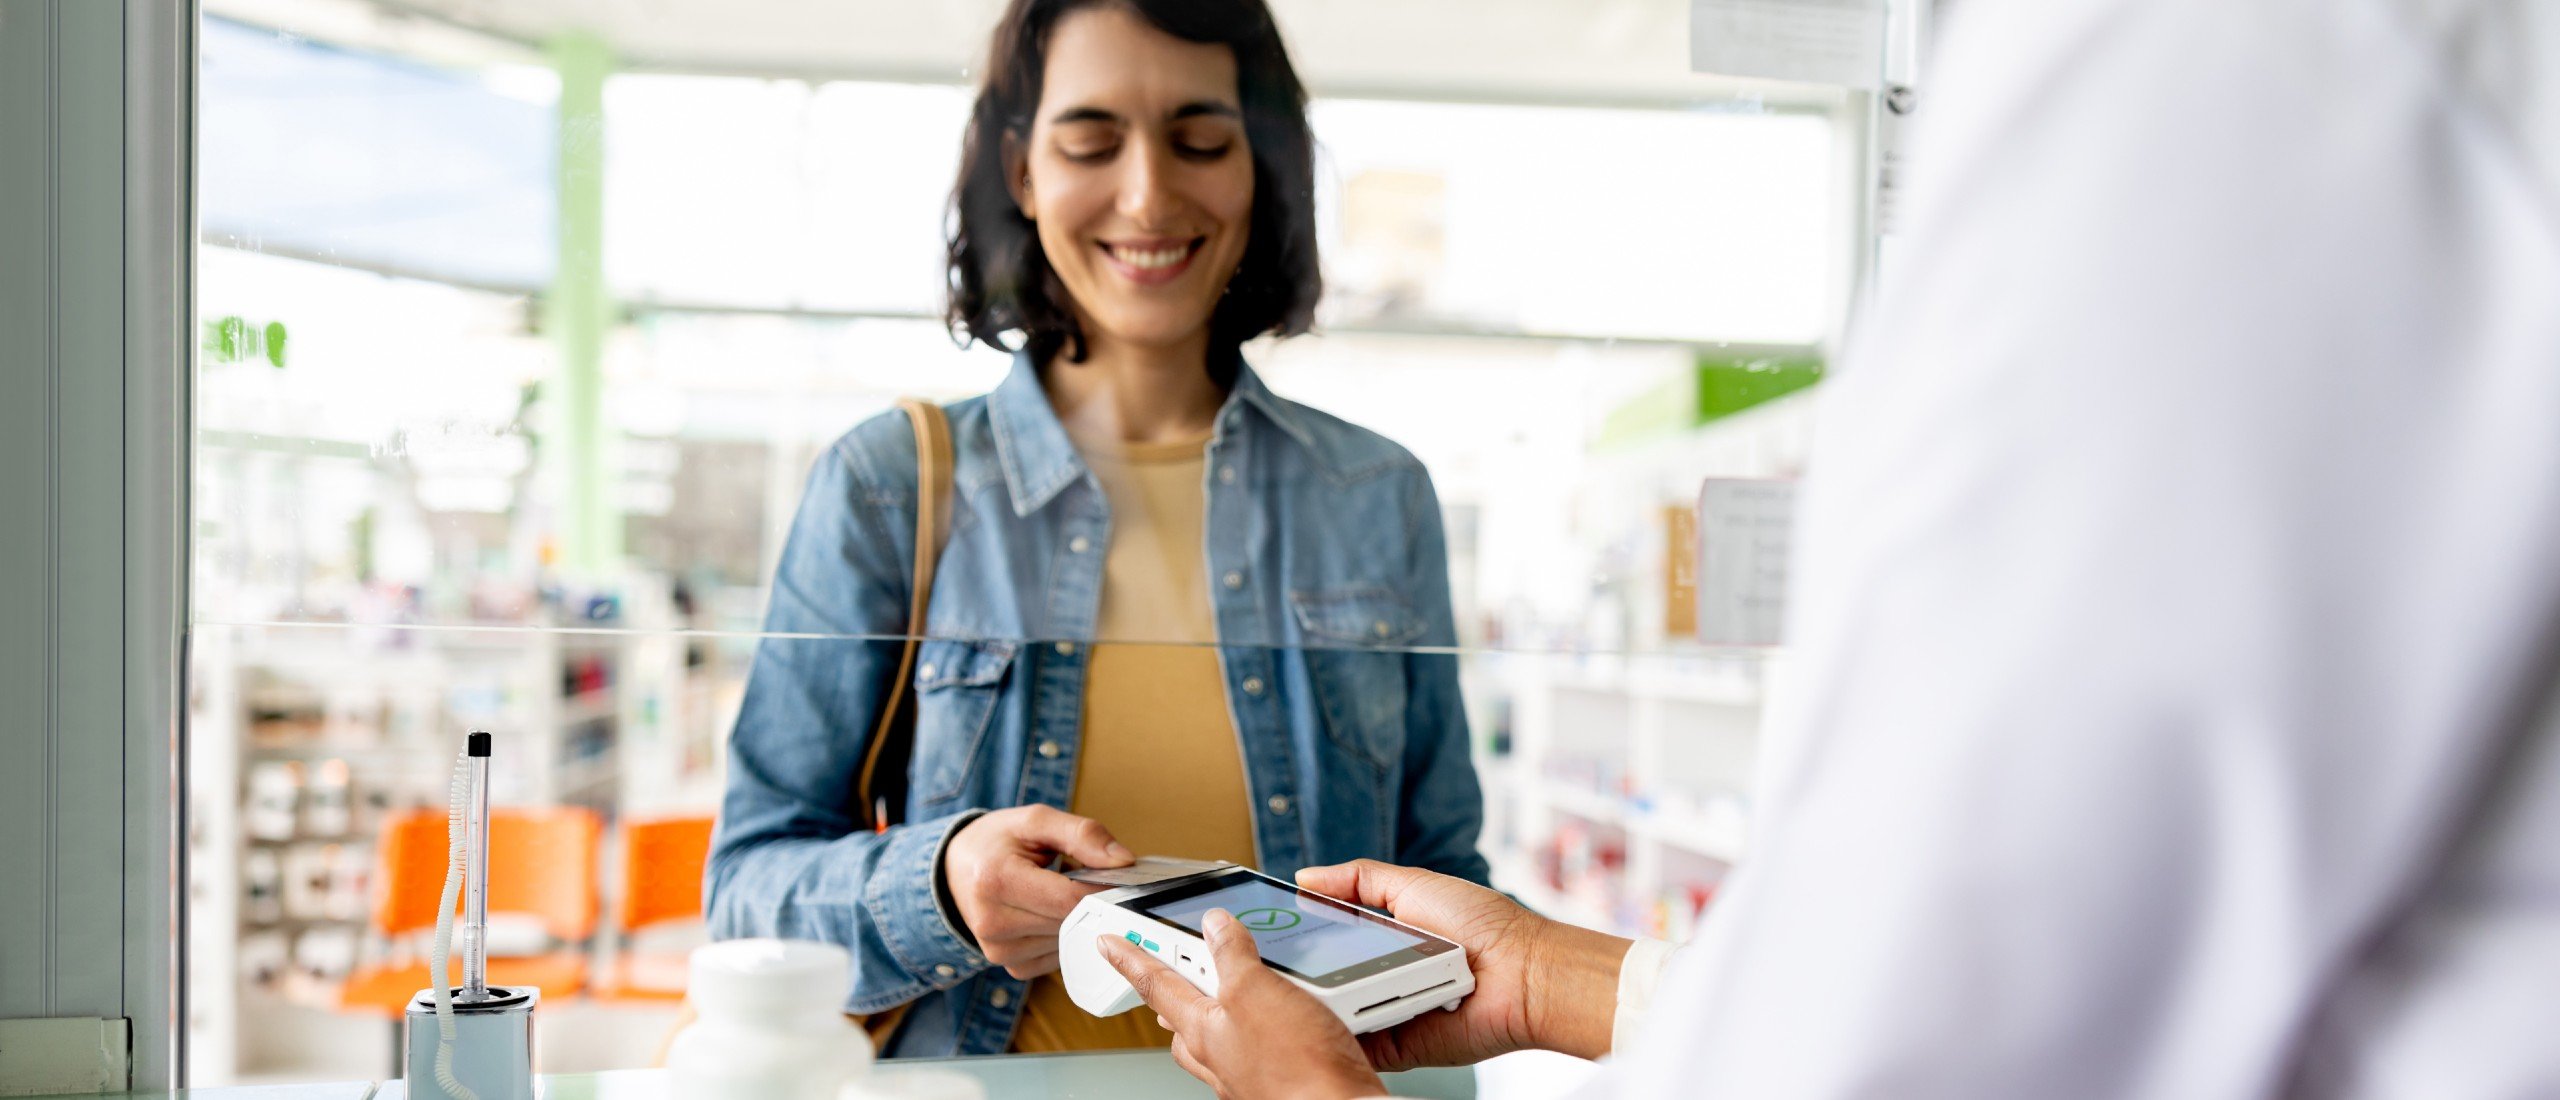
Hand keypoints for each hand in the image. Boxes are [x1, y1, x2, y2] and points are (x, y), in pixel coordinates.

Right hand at [942, 806, 1132, 977]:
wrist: (954, 870)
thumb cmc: (996, 842)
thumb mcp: (1035, 821)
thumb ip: (1082, 834)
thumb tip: (1124, 861)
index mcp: (996, 880)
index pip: (1069, 898)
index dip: (1103, 888)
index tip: (1120, 875)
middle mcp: (993, 923)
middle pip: (1072, 921)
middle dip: (1092, 900)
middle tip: (1091, 877)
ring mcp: (1000, 951)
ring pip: (1070, 940)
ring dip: (1077, 918)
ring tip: (1060, 891)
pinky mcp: (1011, 967)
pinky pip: (1059, 956)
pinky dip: (1065, 935)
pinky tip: (1050, 913)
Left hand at [1102, 909, 1384, 1099]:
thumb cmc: (1298, 1067)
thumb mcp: (1258, 990)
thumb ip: (1233, 956)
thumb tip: (1214, 926)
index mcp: (1202, 1029)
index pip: (1155, 984)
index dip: (1130, 959)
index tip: (1109, 944)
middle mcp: (1218, 1056)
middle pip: (1181, 1018)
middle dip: (1174, 991)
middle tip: (1172, 963)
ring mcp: (1246, 1073)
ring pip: (1217, 1037)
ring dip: (1220, 1010)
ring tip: (1240, 981)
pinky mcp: (1278, 1082)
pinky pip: (1255, 1050)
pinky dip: (1260, 1030)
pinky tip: (1287, 1018)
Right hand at [1294, 860, 1631, 1069]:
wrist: (1523, 973)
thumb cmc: (1485, 926)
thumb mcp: (1414, 885)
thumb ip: (1357, 879)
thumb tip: (1304, 877)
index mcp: (1382, 938)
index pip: (1325, 939)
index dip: (1295, 935)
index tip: (1264, 928)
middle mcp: (1381, 977)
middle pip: (1322, 979)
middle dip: (1297, 972)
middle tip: (1268, 963)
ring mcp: (1387, 1013)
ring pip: (1334, 1014)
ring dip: (1316, 1004)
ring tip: (1292, 990)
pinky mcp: (1398, 1048)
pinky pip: (1358, 1045)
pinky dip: (1342, 1035)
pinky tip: (1326, 1019)